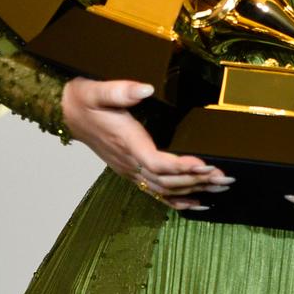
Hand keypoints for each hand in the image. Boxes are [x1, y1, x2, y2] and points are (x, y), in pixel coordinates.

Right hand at [61, 76, 232, 210]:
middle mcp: (130, 162)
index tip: (205, 164)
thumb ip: (121, 90)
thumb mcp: (98, 90)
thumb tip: (145, 89)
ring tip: (221, 188)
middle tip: (226, 178)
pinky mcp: (132, 171)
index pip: (157, 162)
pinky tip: (198, 204)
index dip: (182, 167)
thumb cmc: (85, 101)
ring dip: (194, 190)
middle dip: (198, 181)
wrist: (68, 112)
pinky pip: (157, 193)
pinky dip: (178, 201)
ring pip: (165, 189)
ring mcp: (131, 170)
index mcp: (127, 143)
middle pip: (167, 181)